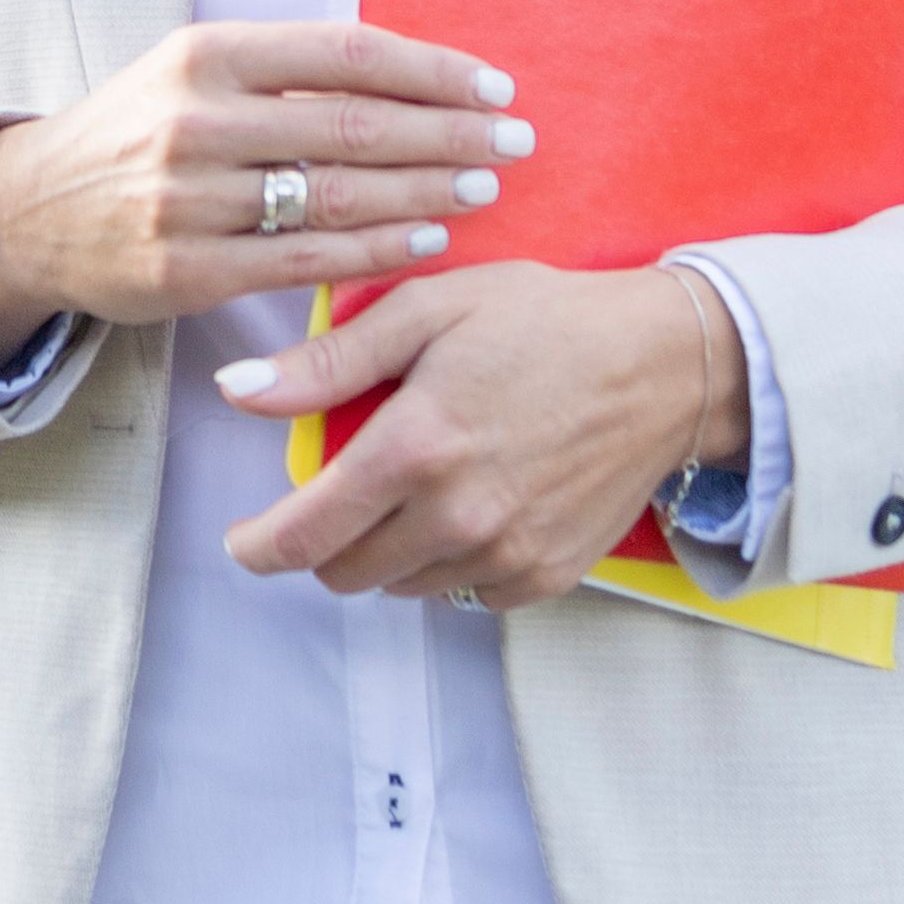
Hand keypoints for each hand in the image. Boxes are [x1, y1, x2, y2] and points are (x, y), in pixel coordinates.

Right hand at [0, 21, 532, 361]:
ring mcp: (190, 200)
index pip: (347, 52)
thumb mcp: (192, 73)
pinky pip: (305, 261)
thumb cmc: (136, 132)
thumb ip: (285, 71)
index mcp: (207, 53)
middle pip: (354, 125)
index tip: (495, 86)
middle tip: (516, 141)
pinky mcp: (187, 271)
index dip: (432, 68)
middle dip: (450, 135)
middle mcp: (197, 120)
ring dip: (427, 193)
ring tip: (486, 190)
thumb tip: (411, 74)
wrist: (30, 211)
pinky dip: (376, 250)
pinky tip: (428, 240)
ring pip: (337, 196)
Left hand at [210, 260, 743, 609]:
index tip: (242, 541)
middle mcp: (457, 517)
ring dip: (389, 549)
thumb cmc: (543, 322)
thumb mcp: (427, 310)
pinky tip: (472, 505)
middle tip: (345, 490)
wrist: (665, 365)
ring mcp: (506, 555)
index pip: (303, 536)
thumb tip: (238, 390)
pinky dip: (450, 562)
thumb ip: (327, 362)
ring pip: (402, 586)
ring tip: (420, 484)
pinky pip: (465, 593)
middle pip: (345, 572)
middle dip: (324, 540)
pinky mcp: (545, 576)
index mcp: (414, 450)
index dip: (258, 547)